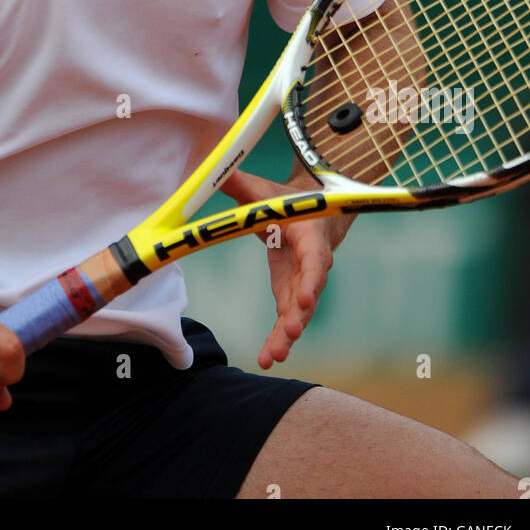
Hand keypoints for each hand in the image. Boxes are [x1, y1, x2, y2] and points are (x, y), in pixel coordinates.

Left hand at [218, 166, 352, 369]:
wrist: (308, 214)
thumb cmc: (286, 201)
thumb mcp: (263, 190)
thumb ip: (240, 183)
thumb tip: (216, 172)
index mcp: (309, 234)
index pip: (314, 257)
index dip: (310, 278)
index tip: (304, 298)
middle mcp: (312, 263)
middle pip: (309, 292)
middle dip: (299, 314)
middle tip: (289, 334)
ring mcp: (303, 282)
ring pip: (299, 312)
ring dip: (287, 335)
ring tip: (273, 356)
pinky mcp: (291, 294)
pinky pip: (287, 318)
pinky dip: (279, 337)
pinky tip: (267, 357)